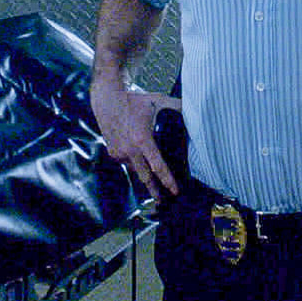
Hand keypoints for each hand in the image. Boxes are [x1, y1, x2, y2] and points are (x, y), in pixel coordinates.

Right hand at [90, 83, 181, 199]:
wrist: (107, 100)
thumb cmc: (133, 101)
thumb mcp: (158, 101)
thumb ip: (177, 107)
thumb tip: (193, 111)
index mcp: (142, 140)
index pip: (158, 166)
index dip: (167, 180)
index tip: (175, 190)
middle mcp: (130, 150)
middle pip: (145, 177)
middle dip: (155, 191)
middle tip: (164, 200)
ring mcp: (120, 153)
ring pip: (136, 170)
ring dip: (145, 177)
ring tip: (153, 186)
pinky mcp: (113, 153)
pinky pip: (127, 163)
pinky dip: (135, 164)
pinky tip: (140, 161)